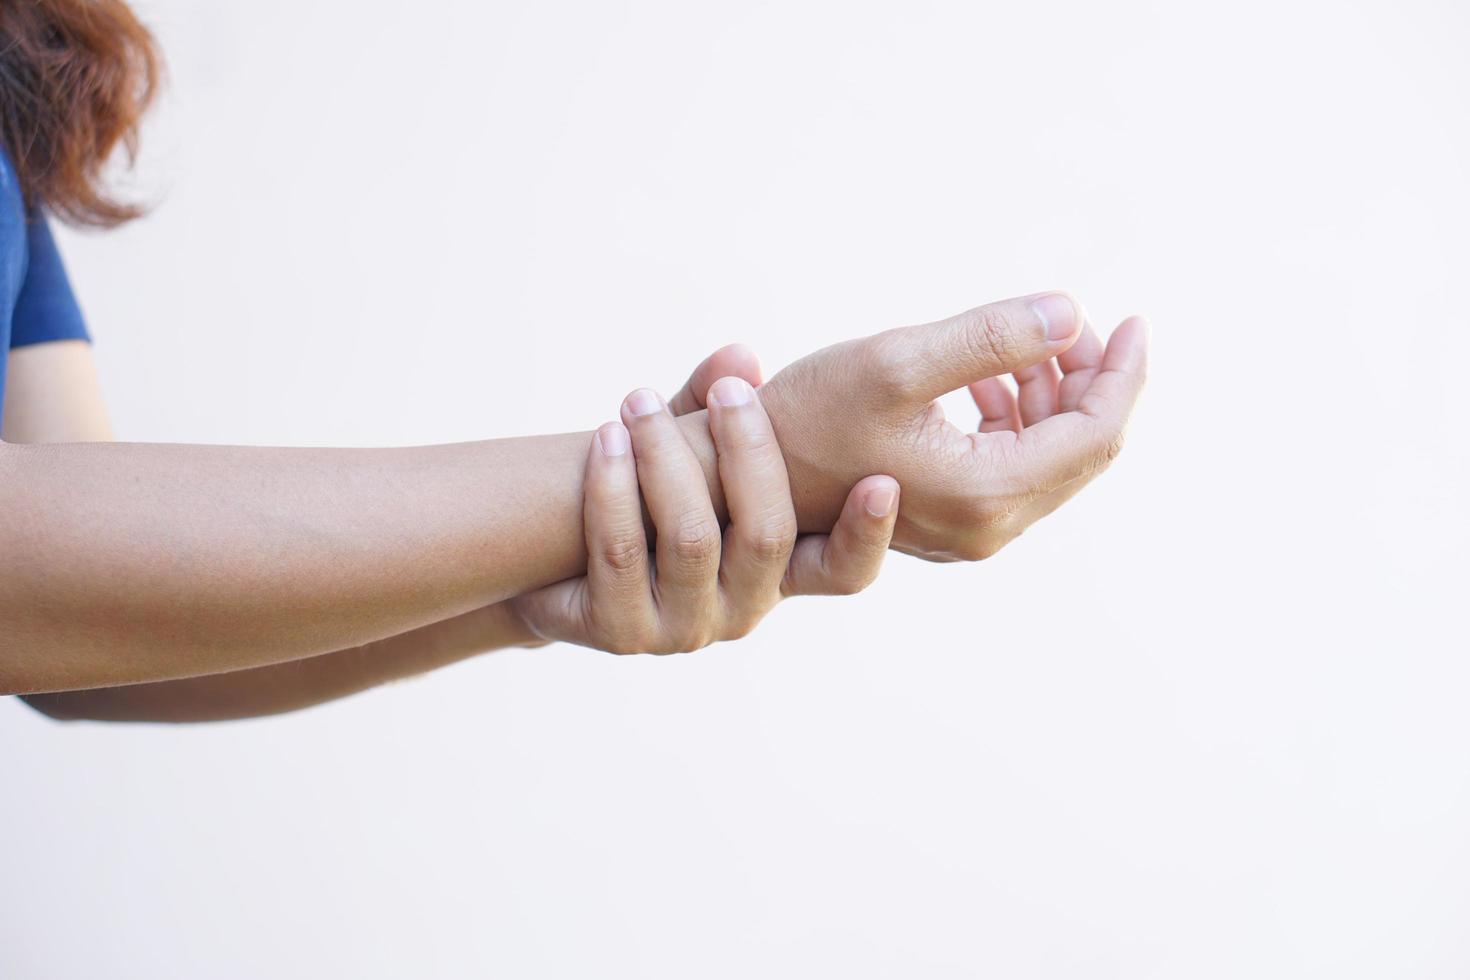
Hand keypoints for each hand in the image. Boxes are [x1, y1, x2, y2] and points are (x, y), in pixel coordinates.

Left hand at [510, 371, 899, 653]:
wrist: (557, 557)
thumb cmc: (645, 494)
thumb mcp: (693, 449)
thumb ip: (722, 411)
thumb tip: (741, 358)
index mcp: (779, 569)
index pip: (843, 572)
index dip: (867, 535)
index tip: (881, 480)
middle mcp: (743, 607)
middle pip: (768, 535)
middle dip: (749, 450)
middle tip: (728, 394)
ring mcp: (684, 628)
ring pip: (693, 538)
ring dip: (665, 457)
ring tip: (639, 401)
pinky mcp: (620, 633)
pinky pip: (623, 551)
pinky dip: (613, 486)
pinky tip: (605, 439)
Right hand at [755, 292, 1148, 561]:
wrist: (742, 478)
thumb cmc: (806, 418)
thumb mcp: (897, 361)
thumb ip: (991, 337)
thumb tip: (1070, 314)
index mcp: (987, 491)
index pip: (1097, 433)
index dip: (1124, 373)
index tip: (1135, 318)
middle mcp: (988, 525)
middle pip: (1082, 450)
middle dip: (1089, 378)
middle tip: (1069, 319)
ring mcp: (968, 530)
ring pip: (1048, 458)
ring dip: (1050, 394)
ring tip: (1024, 342)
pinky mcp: (948, 520)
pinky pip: (1012, 467)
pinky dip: (1017, 417)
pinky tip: (988, 380)